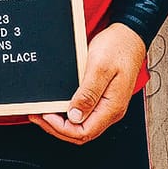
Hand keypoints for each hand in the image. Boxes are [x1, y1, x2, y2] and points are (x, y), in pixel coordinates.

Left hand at [34, 23, 146, 143]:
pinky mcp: (103, 98)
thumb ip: (88, 94)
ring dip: (61, 122)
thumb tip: (75, 116)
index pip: (84, 132)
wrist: (129, 36)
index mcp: (112, 107)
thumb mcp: (100, 68)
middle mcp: (111, 110)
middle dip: (57, 128)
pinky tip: (58, 105)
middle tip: (37, 116)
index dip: (61, 128)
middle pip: (81, 133)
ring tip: (43, 112)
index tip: (46, 115)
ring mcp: (107, 105)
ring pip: (82, 125)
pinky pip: (85, 114)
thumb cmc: (118, 47)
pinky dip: (68, 113)